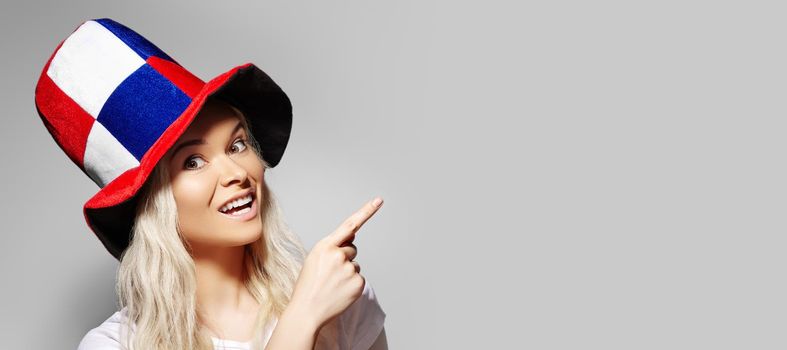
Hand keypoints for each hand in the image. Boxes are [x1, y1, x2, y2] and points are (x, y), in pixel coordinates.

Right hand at [288, 197, 383, 328]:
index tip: (379, 200)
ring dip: (346, 273)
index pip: (349, 225)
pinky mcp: (358, 283)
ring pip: (355, 265)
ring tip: (331, 284)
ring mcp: (349, 269)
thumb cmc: (308, 285)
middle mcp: (338, 255)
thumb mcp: (314, 259)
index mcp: (325, 246)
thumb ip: (333, 246)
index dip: (366, 211)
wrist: (307, 311)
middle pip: (352, 249)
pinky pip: (359, 278)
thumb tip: (353, 238)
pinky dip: (351, 285)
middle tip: (329, 274)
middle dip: (344, 258)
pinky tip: (339, 291)